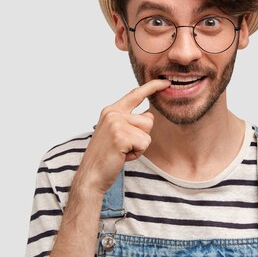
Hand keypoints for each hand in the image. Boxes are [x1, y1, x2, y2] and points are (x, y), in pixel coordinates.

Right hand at [74, 79, 170, 194]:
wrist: (91, 175)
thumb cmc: (106, 156)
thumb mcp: (116, 132)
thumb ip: (130, 121)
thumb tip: (149, 114)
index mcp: (111, 110)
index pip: (135, 94)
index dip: (152, 87)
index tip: (166, 82)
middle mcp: (113, 113)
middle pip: (148, 119)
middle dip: (142, 136)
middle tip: (124, 146)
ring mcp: (116, 123)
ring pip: (147, 131)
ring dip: (140, 145)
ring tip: (123, 151)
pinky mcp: (121, 136)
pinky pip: (144, 143)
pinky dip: (137, 153)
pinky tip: (123, 156)